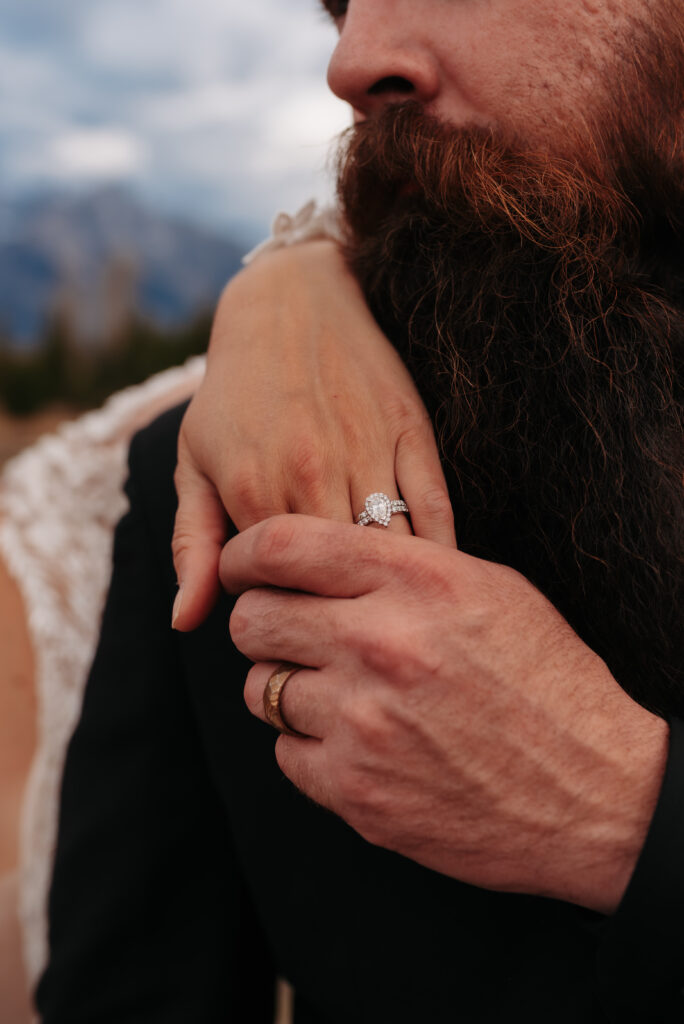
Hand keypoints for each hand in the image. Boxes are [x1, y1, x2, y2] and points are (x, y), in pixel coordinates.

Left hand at [172, 240, 454, 629]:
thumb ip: (192, 545)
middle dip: (346, 620)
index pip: (279, 590)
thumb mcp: (193, 463)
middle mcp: (313, 474)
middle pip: (342, 581)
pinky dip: (439, 554)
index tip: (297, 636)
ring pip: (393, 552)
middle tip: (350, 640)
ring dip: (396, 597)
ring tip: (394, 625)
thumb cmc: (234, 392)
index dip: (291, 624)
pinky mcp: (412, 433)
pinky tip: (436, 587)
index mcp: (254, 490)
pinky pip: (436, 509)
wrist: (290, 300)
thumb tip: (189, 621)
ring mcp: (368, 451)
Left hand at [222, 514, 667, 913]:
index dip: (243, 554)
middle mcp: (380, 644)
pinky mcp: (356, 791)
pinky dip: (309, 746)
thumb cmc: (548, 682)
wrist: (594, 790)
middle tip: (288, 633)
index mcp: (416, 581)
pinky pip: (285, 752)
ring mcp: (363, 722)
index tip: (240, 567)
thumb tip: (322, 559)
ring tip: (335, 691)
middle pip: (252, 619)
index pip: (281, 547)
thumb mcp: (490, 590)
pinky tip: (356, 742)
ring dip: (285, 686)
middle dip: (261, 623)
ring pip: (260, 688)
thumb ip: (401, 565)